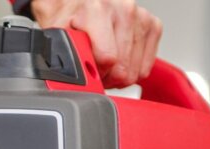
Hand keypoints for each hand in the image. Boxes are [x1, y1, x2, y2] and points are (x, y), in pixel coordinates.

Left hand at [30, 0, 161, 87]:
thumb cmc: (67, 13)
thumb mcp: (57, 32)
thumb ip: (65, 53)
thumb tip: (72, 74)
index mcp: (98, 10)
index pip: (108, 59)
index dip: (96, 73)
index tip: (88, 68)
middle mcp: (123, 9)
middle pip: (123, 69)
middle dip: (107, 77)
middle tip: (95, 68)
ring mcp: (140, 16)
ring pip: (136, 71)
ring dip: (119, 74)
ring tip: (105, 63)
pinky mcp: (152, 24)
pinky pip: (146, 66)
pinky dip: (132, 68)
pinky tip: (119, 59)